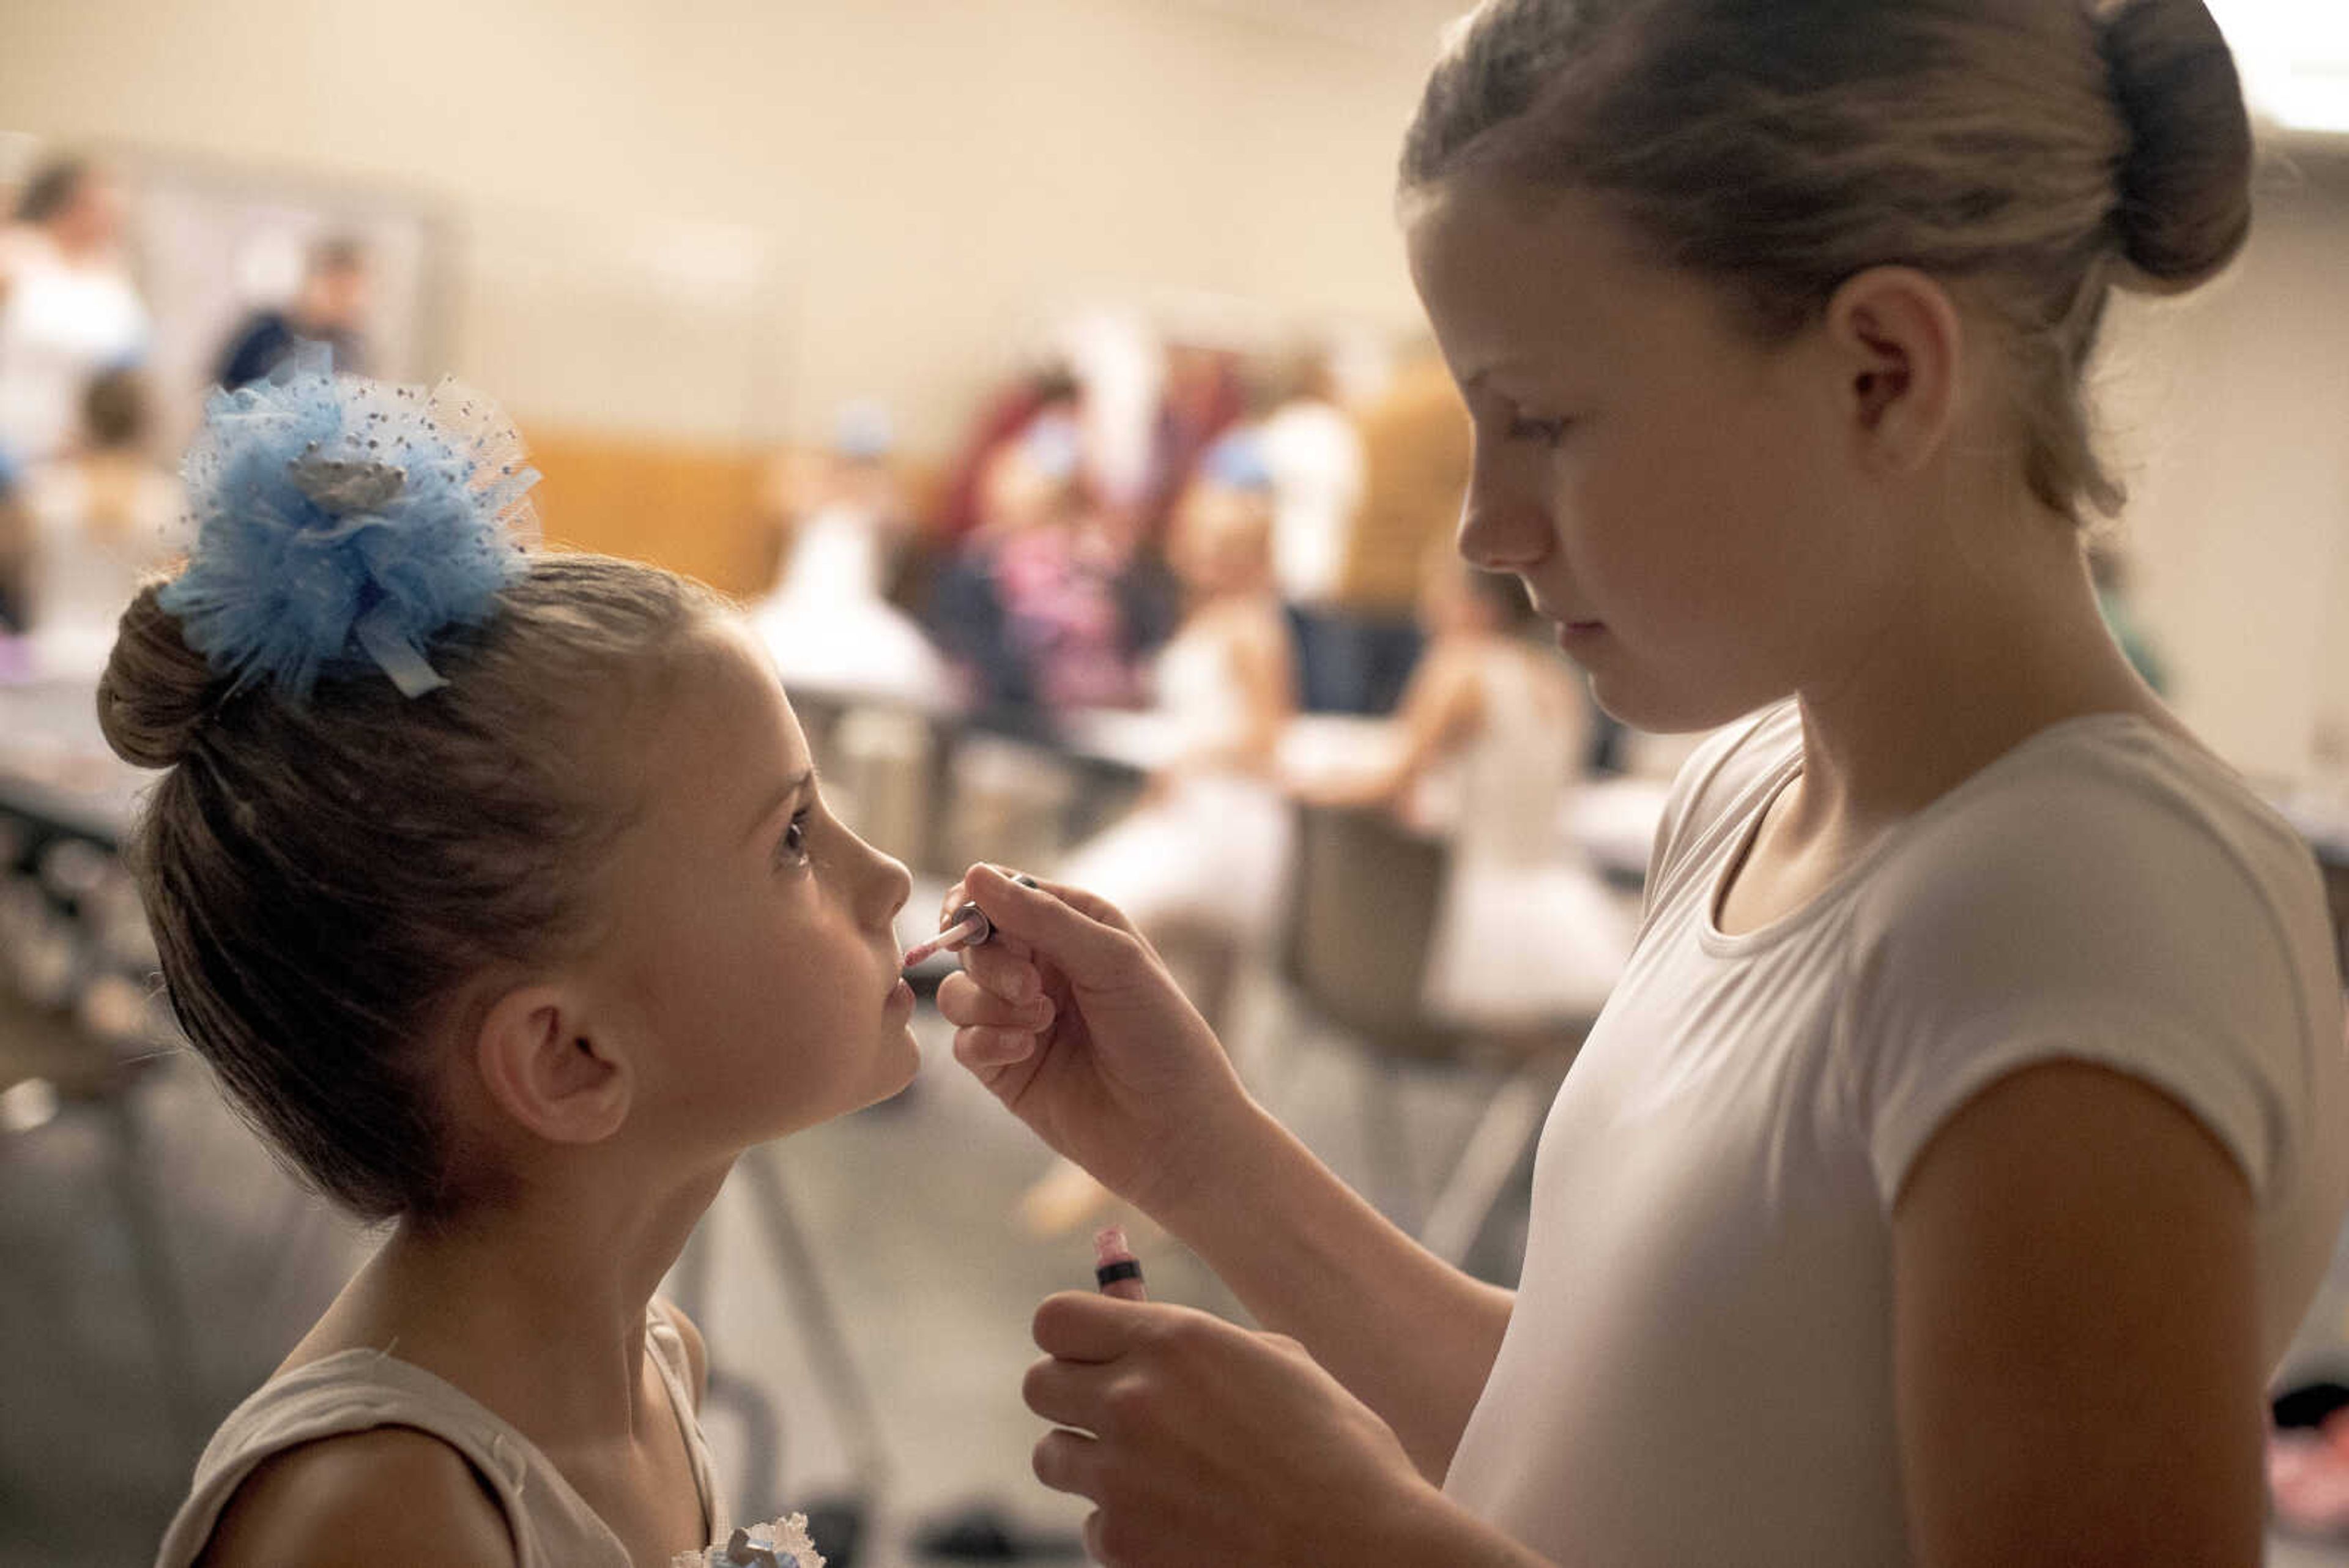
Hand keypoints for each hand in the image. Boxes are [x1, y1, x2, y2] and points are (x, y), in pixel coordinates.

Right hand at [933, 865, 1256, 1216]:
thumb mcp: (1113, 960)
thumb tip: (973, 872)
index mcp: (1074, 927)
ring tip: (1041, 1025)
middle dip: (990, 962)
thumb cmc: (1162, 1036)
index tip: (971, 921)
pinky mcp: (1005, 1068)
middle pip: (972, 943)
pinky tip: (1026, 1053)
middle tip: (1031, 989)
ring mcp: (1020, 1020)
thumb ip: (1042, 917)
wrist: (1176, 1132)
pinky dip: (985, 1042)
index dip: (977, 904)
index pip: (1000, 893)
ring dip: (988, 1004)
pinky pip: (962, 1041)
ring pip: (957, 992)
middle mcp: (1042, 968)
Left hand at [1023, 1293, 1438, 1567]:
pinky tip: (1181, 1527)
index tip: (1095, 1354)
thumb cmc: (1337, 1451)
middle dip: (1072, 1398)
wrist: (1364, 1550)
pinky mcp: (1120, 1542)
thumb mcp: (1275, 1363)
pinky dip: (1123, 1528)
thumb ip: (1190, 1339)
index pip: (1055, 1319)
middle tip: (1116, 1416)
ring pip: (1051, 1457)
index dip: (1073, 1338)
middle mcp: (1132, 1399)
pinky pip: (1091, 1524)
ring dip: (1088, 1464)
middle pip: (1039, 1385)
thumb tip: (1125, 1304)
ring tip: (1152, 1476)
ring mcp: (1120, 1475)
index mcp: (1173, 1340)